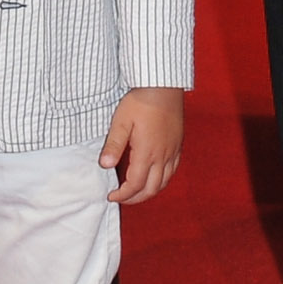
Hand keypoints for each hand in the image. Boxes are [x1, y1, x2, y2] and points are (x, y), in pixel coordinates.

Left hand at [100, 87, 184, 205]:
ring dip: (149, 191)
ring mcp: (172, 151)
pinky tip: (153, 176)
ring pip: (164, 182)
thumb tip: (105, 166)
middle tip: (121, 198)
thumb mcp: (121, 121)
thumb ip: (113, 145)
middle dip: (135, 198)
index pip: (135, 184)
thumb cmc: (140, 101)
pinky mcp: (178, 145)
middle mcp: (162, 155)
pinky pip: (172, 170)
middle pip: (151, 189)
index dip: (123, 195)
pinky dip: (162, 180)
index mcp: (147, 152)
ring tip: (135, 191)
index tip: (111, 196)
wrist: (163, 85)